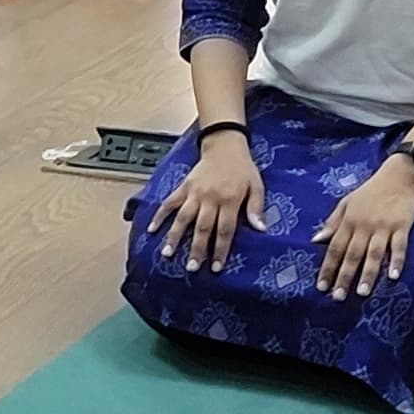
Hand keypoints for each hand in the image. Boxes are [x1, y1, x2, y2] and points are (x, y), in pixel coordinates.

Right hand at [145, 133, 267, 269]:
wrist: (224, 145)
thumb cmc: (243, 168)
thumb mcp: (256, 186)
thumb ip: (256, 208)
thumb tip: (261, 229)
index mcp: (230, 200)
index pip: (224, 230)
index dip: (220, 250)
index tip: (216, 267)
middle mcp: (210, 198)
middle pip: (202, 228)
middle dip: (197, 249)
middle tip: (192, 267)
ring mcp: (194, 193)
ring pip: (183, 217)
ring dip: (175, 236)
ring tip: (167, 254)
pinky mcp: (184, 186)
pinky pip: (170, 202)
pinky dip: (160, 215)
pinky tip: (152, 229)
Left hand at [316, 155, 413, 298]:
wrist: (399, 175)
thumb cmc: (371, 191)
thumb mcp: (347, 202)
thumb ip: (333, 222)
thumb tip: (316, 240)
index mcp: (349, 221)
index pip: (334, 248)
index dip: (327, 268)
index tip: (320, 286)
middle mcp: (364, 225)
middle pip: (352, 254)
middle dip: (344, 276)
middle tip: (338, 297)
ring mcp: (383, 226)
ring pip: (373, 254)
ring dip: (367, 274)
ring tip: (362, 292)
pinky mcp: (402, 226)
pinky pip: (399, 246)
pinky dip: (396, 260)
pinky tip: (393, 276)